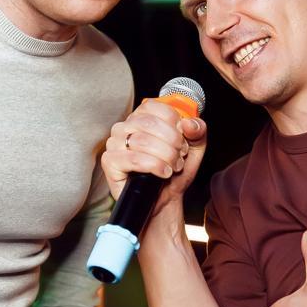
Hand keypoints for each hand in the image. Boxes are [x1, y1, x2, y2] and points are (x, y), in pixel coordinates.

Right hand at [99, 100, 207, 218]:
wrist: (165, 200)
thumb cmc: (174, 172)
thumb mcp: (193, 149)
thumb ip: (197, 131)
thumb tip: (189, 123)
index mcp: (141, 118)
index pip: (154, 106)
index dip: (173, 121)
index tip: (183, 136)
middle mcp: (125, 127)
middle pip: (150, 123)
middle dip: (172, 141)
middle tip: (180, 155)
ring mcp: (114, 144)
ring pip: (142, 141)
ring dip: (166, 156)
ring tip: (173, 166)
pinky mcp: (110, 162)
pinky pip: (133, 159)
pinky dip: (154, 166)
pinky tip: (163, 173)